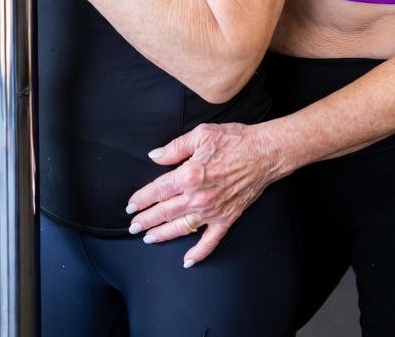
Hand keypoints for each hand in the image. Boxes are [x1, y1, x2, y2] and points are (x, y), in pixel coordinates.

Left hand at [124, 121, 277, 265]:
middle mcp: (197, 197)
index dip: (141, 199)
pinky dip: (198, 253)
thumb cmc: (234, 140)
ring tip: (149, 238)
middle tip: (132, 227)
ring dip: (163, 235)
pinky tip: (187, 260)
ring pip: (181, 228)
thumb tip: (153, 156)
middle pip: (164, 211)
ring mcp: (212, 211)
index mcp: (189, 174)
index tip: (130, 205)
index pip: (157, 190)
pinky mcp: (226, 219)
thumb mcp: (201, 134)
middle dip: (145, 220)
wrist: (264, 153)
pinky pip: (210, 241)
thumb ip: (174, 147)